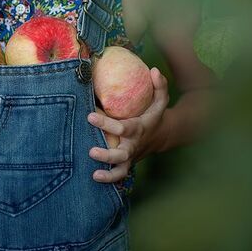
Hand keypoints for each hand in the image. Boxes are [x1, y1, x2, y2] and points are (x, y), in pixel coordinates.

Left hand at [87, 67, 169, 182]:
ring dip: (108, 174)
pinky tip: (95, 178)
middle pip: (121, 154)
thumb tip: (154, 70)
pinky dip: (109, 180)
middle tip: (91, 151)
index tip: (89, 116)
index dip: (106, 122)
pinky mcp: (126, 164)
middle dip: (106, 154)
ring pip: (121, 170)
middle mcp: (133, 145)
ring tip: (94, 174)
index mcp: (138, 128)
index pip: (122, 127)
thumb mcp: (160, 100)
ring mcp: (130, 157)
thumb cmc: (154, 116)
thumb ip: (159, 86)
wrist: (161, 137)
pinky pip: (119, 176)